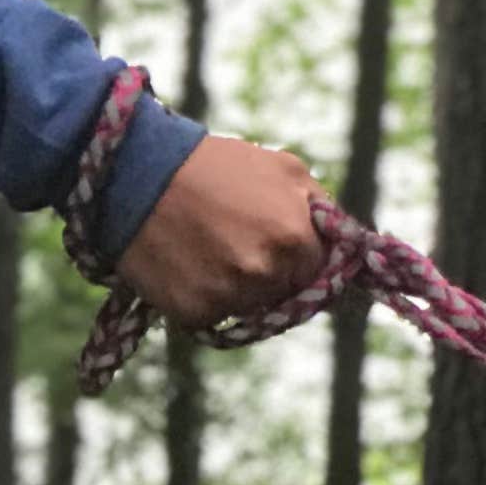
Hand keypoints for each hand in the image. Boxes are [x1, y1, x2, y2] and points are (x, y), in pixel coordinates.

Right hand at [116, 135, 326, 327]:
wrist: (139, 174)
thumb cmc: (216, 166)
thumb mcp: (285, 169)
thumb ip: (324, 210)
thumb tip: (346, 245)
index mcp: (296, 239)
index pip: (319, 273)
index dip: (300, 259)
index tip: (278, 244)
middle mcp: (266, 274)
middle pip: (284, 295)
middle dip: (271, 275)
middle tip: (236, 241)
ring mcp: (228, 296)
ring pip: (250, 308)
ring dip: (237, 290)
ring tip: (209, 249)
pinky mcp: (193, 313)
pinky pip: (213, 318)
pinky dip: (203, 297)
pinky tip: (188, 264)